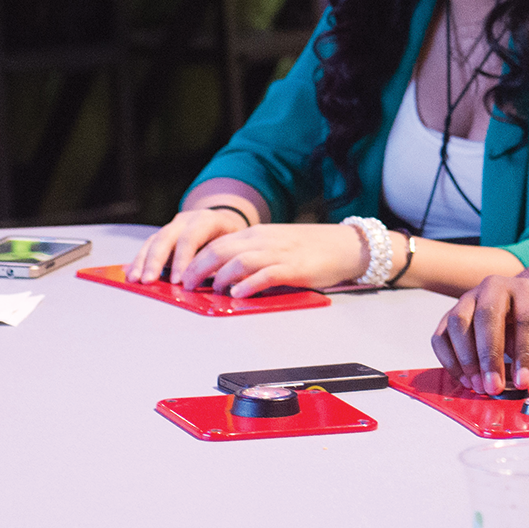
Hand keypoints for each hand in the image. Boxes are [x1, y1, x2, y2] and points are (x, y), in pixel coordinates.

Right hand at [127, 208, 250, 284]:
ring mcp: (173, 226)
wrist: (228, 226)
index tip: (179, 281)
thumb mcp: (236, 249)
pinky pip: (148, 246)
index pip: (192, 237)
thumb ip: (225, 264)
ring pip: (154, 241)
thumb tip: (218, 285)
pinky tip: (132, 274)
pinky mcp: (163, 236)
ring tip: (136, 280)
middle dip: (156, 261)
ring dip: (143, 262)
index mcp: (208, 220)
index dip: (184, 259)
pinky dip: (139, 261)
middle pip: (167, 237)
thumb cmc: (233, 243)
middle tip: (150, 281)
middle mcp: (188, 220)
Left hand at [163, 222, 364, 297]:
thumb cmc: (312, 249)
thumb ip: (254, 256)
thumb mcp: (277, 245)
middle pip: (221, 249)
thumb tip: (225, 275)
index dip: (195, 258)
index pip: (217, 242)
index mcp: (257, 234)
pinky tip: (238, 294)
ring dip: (219, 277)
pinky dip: (249, 284)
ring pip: (239, 260)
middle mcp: (264, 240)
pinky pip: (266, 274)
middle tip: (185, 286)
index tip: (181, 274)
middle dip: (198, 268)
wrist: (347, 245)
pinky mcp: (294, 268)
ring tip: (209, 291)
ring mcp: (279, 252)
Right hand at [431, 276, 528, 395]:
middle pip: (487, 315)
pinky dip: (450, 362)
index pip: (526, 318)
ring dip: (467, 359)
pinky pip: (441, 337)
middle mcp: (494, 287)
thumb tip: (517, 382)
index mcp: (525, 290)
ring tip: (479, 385)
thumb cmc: (528, 327)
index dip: (524, 352)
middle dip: (489, 356)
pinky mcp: (448, 314)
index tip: (522, 381)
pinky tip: (465, 378)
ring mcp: (468, 298)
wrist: (514, 311)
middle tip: (494, 386)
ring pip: (458, 323)